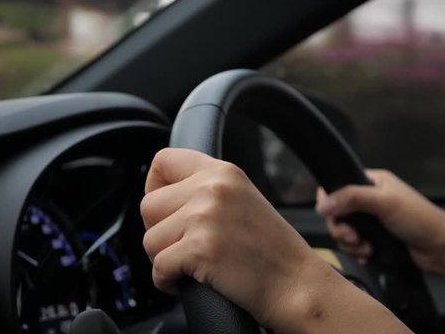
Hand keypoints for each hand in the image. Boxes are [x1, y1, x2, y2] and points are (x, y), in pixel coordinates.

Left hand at [140, 148, 333, 328]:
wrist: (296, 284)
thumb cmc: (272, 251)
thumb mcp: (243, 200)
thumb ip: (207, 190)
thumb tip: (160, 195)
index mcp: (224, 172)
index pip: (164, 160)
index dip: (155, 186)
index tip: (166, 210)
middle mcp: (213, 188)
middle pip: (148, 205)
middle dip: (159, 231)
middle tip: (184, 245)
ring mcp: (205, 218)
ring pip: (149, 240)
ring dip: (164, 259)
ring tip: (193, 264)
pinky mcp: (199, 250)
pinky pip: (158, 268)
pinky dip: (166, 281)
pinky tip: (188, 281)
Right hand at [317, 169, 444, 275]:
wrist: (443, 250)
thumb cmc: (422, 220)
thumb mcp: (385, 203)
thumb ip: (352, 198)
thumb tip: (322, 204)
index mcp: (373, 182)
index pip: (338, 186)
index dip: (330, 202)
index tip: (332, 216)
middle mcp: (371, 199)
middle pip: (338, 212)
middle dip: (341, 229)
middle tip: (353, 238)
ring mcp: (373, 220)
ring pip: (344, 231)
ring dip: (350, 244)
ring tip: (365, 249)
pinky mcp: (376, 239)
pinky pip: (354, 245)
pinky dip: (357, 252)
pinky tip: (369, 255)